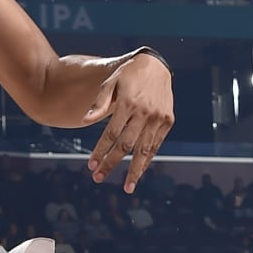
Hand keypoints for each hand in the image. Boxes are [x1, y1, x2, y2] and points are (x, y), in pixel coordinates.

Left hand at [84, 52, 174, 192]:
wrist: (156, 65)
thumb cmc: (128, 74)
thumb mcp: (111, 82)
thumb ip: (99, 103)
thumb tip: (84, 121)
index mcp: (128, 103)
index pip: (111, 134)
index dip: (100, 151)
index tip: (91, 165)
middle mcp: (145, 112)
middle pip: (126, 145)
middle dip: (112, 163)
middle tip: (99, 178)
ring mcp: (158, 117)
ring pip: (145, 150)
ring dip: (135, 170)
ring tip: (127, 187)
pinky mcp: (168, 120)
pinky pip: (156, 144)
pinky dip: (148, 159)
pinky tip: (139, 171)